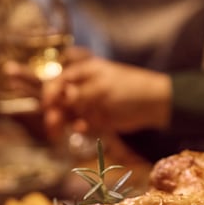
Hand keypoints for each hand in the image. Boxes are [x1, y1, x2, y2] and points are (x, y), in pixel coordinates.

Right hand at [42, 56, 171, 138]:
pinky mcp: (98, 119)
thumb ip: (83, 93)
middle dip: (53, 109)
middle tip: (51, 122)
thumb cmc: (130, 88)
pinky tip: (80, 128)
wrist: (157, 104)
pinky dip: (79, 127)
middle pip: (60, 97)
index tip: (47, 105)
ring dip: (61, 121)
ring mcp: (91, 103)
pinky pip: (82, 124)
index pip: (58, 81)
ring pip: (68, 113)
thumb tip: (65, 96)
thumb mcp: (105, 88)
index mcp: (84, 72)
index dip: (50, 93)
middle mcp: (84, 87)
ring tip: (56, 132)